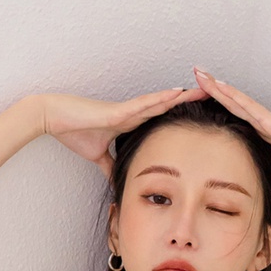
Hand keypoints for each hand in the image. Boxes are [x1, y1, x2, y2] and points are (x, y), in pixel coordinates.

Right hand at [36, 87, 208, 181]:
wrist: (56, 119)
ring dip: (183, 96)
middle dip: (190, 102)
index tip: (199, 115)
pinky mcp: (119, 110)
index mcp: (130, 123)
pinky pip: (144, 103)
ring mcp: (127, 109)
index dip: (179, 115)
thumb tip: (116, 181)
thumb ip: (109, 166)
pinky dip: (161, 99)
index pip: (161, 118)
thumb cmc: (75, 132)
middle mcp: (133, 113)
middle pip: (167, 106)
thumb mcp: (97, 157)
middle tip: (214, 96)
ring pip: (161, 101)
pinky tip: (177, 93)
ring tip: (206, 90)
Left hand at [191, 67, 270, 211]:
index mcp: (263, 132)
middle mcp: (261, 121)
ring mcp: (264, 118)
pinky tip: (218, 86)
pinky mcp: (270, 120)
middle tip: (194, 77)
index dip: (220, 107)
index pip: (235, 118)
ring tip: (198, 73)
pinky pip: (246, 106)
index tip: (204, 99)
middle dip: (212, 90)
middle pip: (230, 103)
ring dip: (216, 86)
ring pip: (234, 99)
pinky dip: (232, 96)